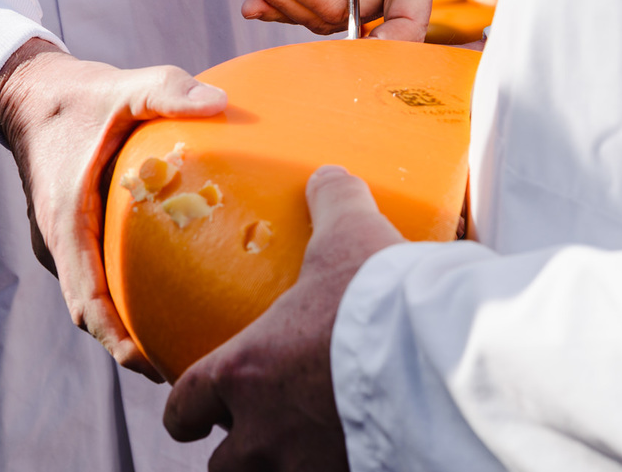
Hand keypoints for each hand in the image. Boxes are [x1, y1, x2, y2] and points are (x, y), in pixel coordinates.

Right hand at [0, 38, 227, 380]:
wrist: (31, 91)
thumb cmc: (80, 93)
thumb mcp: (127, 86)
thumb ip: (169, 92)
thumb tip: (220, 102)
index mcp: (66, 221)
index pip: (88, 300)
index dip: (118, 339)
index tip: (153, 365)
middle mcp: (59, 242)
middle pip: (94, 314)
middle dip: (133, 346)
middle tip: (188, 367)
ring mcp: (64, 242)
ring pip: (96, 298)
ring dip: (130, 325)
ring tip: (186, 344)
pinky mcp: (74, 234)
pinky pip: (99, 276)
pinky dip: (127, 295)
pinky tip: (172, 294)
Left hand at [164, 166, 404, 469]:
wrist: (438, 359)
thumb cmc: (377, 298)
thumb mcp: (350, 235)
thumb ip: (332, 202)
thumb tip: (326, 178)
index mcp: (242, 372)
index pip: (185, 405)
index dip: (184, 410)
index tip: (190, 413)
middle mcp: (263, 430)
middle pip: (224, 465)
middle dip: (236, 450)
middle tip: (256, 430)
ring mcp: (305, 466)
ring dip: (282, 465)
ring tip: (307, 447)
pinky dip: (339, 465)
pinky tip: (360, 449)